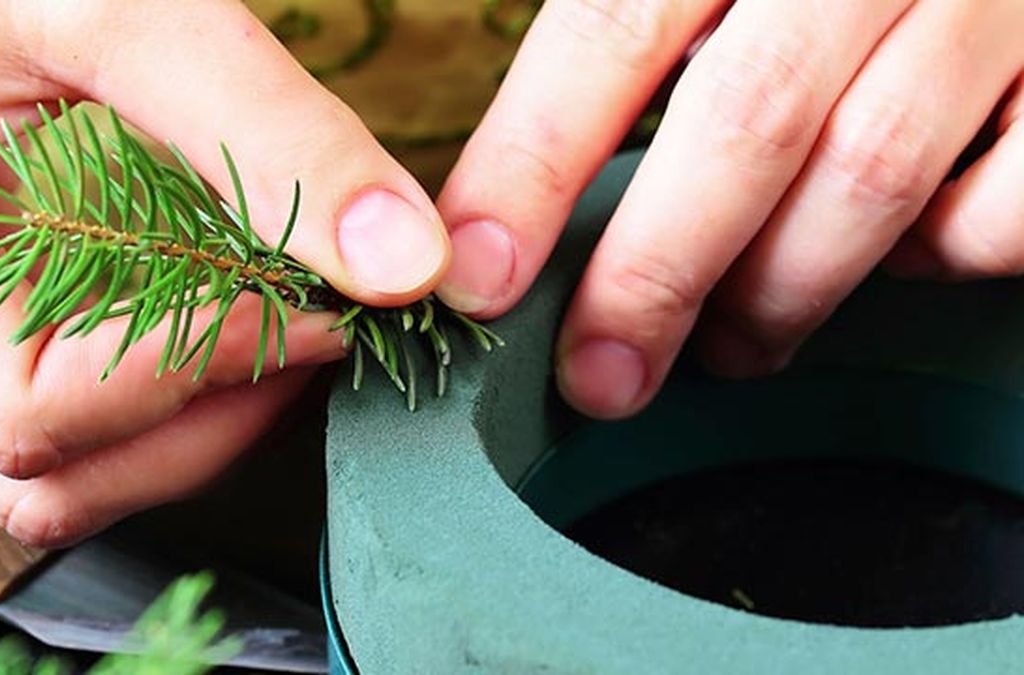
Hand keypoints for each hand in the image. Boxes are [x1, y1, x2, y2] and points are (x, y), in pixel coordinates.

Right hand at [0, 0, 448, 546]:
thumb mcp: (112, 4)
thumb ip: (260, 126)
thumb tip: (402, 261)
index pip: (22, 408)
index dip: (186, 377)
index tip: (310, 313)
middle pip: (52, 474)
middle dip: (210, 423)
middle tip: (321, 332)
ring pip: (70, 472)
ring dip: (199, 426)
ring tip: (289, 331)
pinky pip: (81, 421)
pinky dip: (176, 396)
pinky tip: (243, 321)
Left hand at [437, 0, 1023, 417]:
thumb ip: (637, 40)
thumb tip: (513, 194)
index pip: (610, 31)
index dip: (533, 162)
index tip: (478, 276)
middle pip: (742, 122)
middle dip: (655, 273)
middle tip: (601, 377)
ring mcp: (987, 5)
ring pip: (869, 172)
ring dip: (780, 292)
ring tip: (728, 348)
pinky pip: (1000, 207)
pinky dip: (941, 257)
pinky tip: (900, 260)